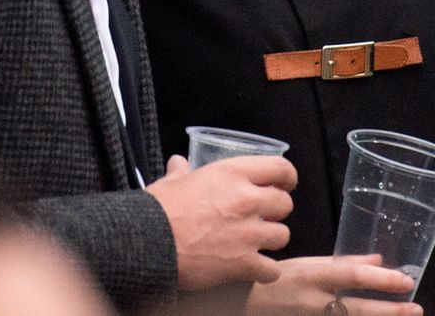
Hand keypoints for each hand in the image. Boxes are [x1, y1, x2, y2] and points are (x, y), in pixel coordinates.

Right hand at [145, 154, 296, 290]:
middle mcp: (246, 200)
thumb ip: (181, 172)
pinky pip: (272, 269)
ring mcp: (248, 232)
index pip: (279, 168)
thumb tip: (178, 163)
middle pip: (285, 203)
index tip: (284, 183)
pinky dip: (265, 271)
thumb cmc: (159, 210)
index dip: (286, 177)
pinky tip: (254, 269)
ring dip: (272, 240)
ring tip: (257, 243)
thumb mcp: (171, 183)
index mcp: (232, 174)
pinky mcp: (244, 263)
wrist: (148, 244)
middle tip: (263, 216)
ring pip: (283, 235)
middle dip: (277, 211)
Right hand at [245, 256, 421, 315]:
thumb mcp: (309, 263)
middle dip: (390, 311)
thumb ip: (343, 262)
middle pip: (358, 309)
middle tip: (416, 308)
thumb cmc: (279, 279)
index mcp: (313, 275)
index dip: (380, 279)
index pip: (352, 276)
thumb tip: (377, 259)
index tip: (404, 280)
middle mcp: (315, 301)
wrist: (248, 303)